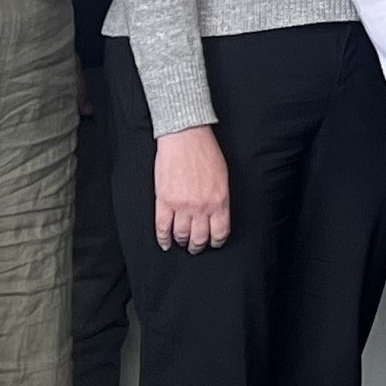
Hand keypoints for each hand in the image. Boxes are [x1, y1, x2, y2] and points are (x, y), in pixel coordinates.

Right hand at [154, 126, 231, 251]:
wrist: (185, 137)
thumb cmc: (205, 152)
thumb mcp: (222, 177)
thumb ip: (220, 198)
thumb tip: (217, 214)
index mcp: (219, 201)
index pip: (220, 232)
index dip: (216, 241)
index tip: (213, 243)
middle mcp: (201, 207)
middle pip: (200, 238)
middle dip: (198, 246)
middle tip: (196, 248)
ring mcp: (181, 206)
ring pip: (181, 235)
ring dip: (182, 242)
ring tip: (182, 243)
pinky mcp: (164, 201)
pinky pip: (162, 227)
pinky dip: (163, 239)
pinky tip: (165, 243)